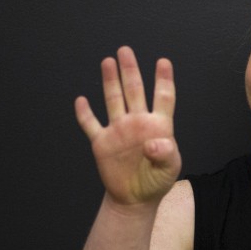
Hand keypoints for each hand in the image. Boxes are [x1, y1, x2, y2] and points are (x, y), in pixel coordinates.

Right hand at [74, 46, 181, 205]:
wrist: (135, 199)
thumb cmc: (157, 181)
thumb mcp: (169, 169)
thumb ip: (166, 154)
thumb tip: (154, 143)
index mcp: (158, 126)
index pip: (163, 98)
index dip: (163, 80)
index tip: (163, 62)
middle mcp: (137, 123)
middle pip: (134, 91)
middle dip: (130, 71)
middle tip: (125, 51)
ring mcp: (118, 130)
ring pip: (113, 100)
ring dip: (110, 82)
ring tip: (108, 62)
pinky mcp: (101, 142)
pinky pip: (91, 125)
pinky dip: (85, 113)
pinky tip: (81, 100)